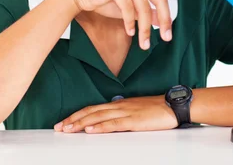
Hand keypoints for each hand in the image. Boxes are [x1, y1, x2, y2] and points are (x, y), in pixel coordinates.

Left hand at [54, 96, 177, 133]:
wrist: (173, 105)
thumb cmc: (157, 109)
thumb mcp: (136, 110)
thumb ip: (122, 115)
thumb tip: (110, 121)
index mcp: (119, 104)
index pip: (93, 108)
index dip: (77, 115)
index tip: (64, 122)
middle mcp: (119, 106)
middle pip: (91, 112)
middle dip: (73, 120)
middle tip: (59, 127)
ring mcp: (126, 112)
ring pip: (98, 117)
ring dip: (81, 123)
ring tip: (68, 129)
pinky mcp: (133, 121)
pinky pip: (113, 124)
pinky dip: (100, 126)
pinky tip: (90, 130)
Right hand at [65, 0, 197, 48]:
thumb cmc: (105, 1)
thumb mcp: (129, 11)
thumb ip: (146, 13)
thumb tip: (161, 20)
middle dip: (165, 20)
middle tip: (167, 37)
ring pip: (144, 7)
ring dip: (145, 28)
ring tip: (144, 43)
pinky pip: (128, 7)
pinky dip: (130, 22)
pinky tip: (129, 32)